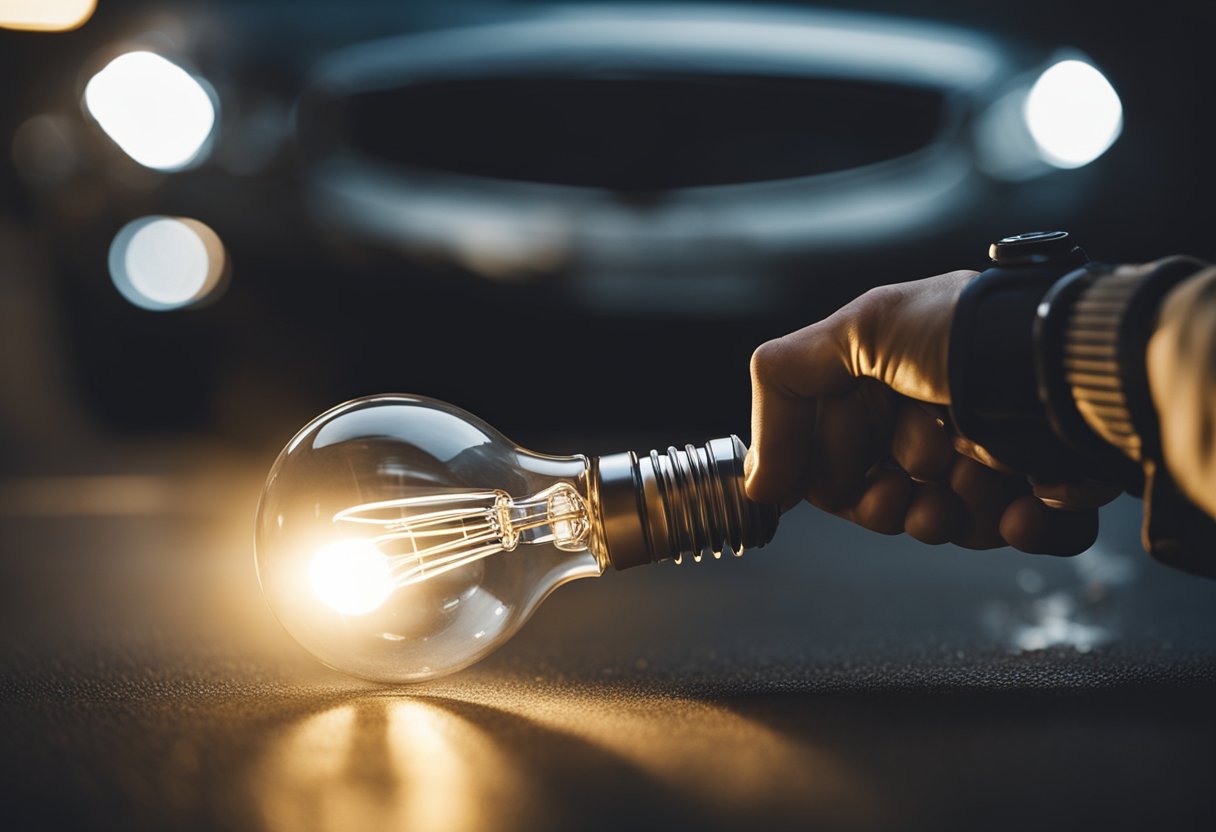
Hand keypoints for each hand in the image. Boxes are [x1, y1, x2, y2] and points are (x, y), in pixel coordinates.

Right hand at [746, 271, 1118, 554]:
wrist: (1067, 362)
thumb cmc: (967, 335)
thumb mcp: (862, 328)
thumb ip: (785, 386)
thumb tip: (756, 482)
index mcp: (895, 381)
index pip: (839, 454)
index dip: (836, 478)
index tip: (843, 485)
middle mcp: (943, 417)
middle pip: (891, 496)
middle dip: (893, 500)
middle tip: (911, 485)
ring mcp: (999, 454)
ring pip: (955, 522)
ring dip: (955, 513)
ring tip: (971, 484)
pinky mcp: (1055, 486)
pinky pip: (1032, 531)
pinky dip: (1028, 527)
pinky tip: (1025, 506)